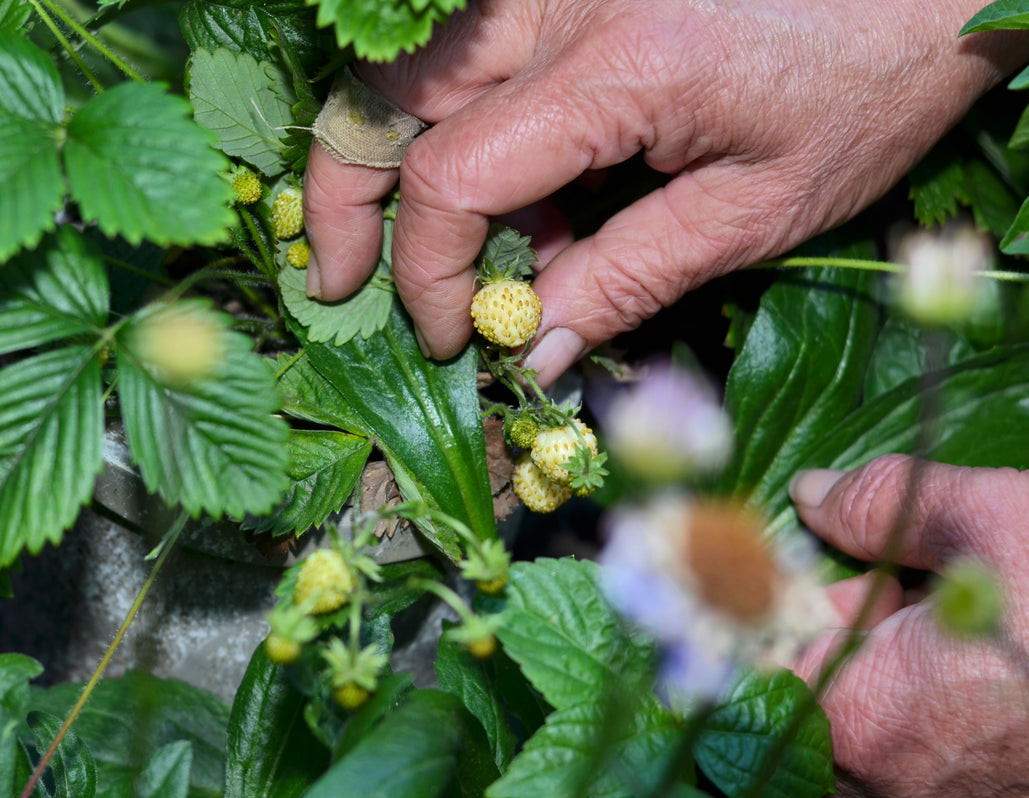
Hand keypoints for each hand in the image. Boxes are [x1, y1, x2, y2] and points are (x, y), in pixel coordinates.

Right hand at [303, 0, 1028, 382]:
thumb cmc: (872, 74)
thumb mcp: (762, 205)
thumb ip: (632, 277)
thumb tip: (536, 352)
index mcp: (614, 66)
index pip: (453, 176)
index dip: (429, 270)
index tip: (459, 337)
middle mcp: (560, 2)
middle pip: (388, 97)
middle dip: (343, 194)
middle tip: (335, 276)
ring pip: (415, 65)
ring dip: (393, 156)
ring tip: (442, 249)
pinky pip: (474, 50)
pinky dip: (466, 126)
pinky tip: (529, 192)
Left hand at [791, 454, 1028, 797]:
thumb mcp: (988, 520)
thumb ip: (881, 505)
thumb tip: (814, 494)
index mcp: (856, 719)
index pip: (756, 660)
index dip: (772, 600)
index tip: (803, 559)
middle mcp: (884, 788)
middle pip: (811, 694)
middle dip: (838, 628)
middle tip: (895, 578)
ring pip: (869, 728)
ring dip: (886, 667)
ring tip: (949, 612)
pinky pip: (925, 760)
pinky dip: (933, 707)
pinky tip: (986, 662)